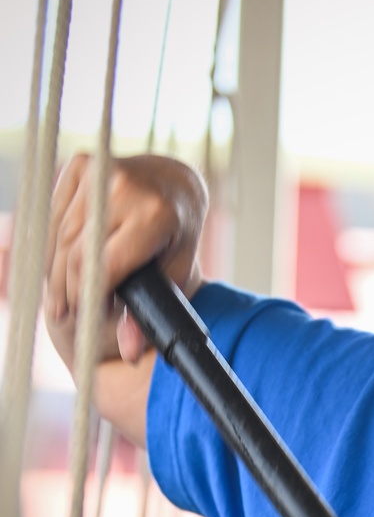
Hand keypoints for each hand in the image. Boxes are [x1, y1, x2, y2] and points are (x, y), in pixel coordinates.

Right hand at [45, 152, 206, 375]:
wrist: (174, 181)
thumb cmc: (176, 233)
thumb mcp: (174, 273)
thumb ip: (149, 312)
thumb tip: (130, 353)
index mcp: (153, 214)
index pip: (104, 266)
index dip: (89, 298)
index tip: (86, 318)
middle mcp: (124, 187)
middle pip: (78, 254)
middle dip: (69, 290)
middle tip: (65, 315)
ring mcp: (99, 170)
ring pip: (62, 236)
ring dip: (56, 271)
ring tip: (59, 300)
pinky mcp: (79, 163)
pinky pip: (56, 215)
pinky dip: (53, 244)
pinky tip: (56, 269)